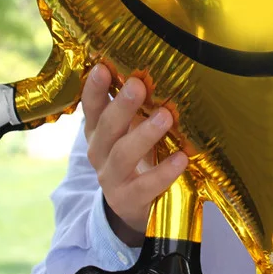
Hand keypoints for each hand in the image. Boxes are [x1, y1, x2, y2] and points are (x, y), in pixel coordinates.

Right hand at [82, 64, 187, 246]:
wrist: (133, 205)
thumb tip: (157, 72)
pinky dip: (164, 172)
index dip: (93, 88)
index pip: (91, 106)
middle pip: (106, 127)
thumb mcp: (129, 130)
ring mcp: (111, 178)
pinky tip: (181, 158)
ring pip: (122, 155)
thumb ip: (136, 107)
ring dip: (144, 134)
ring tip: (165, 117)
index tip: (101, 68)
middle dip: (122, 106)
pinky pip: (145, 186)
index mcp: (98, 130)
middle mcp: (99, 152)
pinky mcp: (129, 200)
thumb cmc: (136, 155)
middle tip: (138, 85)